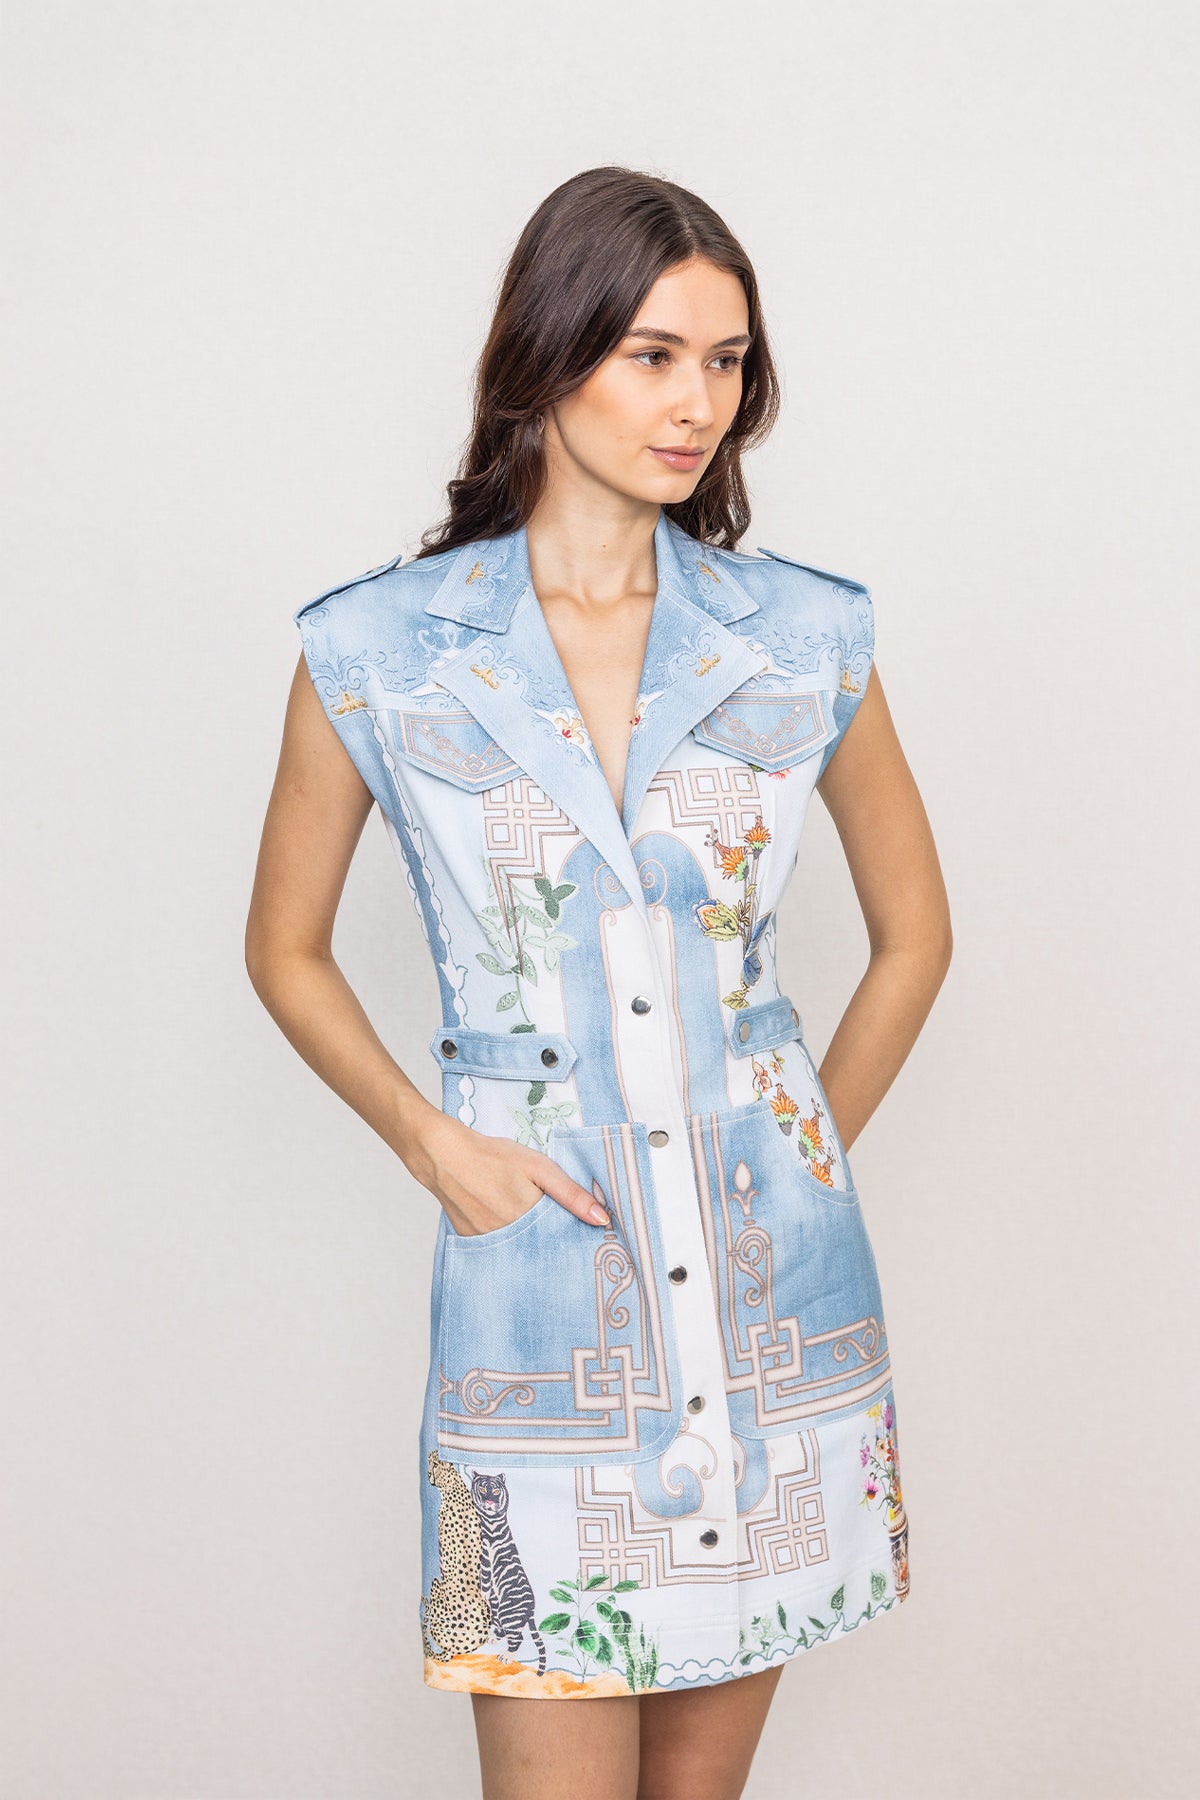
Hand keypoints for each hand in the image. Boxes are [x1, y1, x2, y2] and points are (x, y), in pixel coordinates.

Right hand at [404, 1110, 609, 1237]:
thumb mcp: (539, 1168)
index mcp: (530, 1222)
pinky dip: (507, 1239)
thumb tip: (601, 1220)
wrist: (443, 1156)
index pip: (562, 1241)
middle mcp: (510, 1240)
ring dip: (529, 1241)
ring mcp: (489, 1244)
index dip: (573, 1236)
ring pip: (520, 1250)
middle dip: (552, 1241)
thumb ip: (571, 1194)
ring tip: (528, 1220)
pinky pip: (498, 1248)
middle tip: (556, 1225)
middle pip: (541, 1249)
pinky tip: (505, 1220)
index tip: (585, 1235)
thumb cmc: (493, 1157)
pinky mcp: (473, 1243)